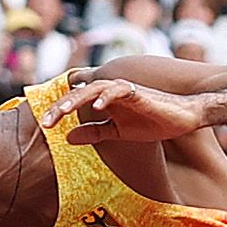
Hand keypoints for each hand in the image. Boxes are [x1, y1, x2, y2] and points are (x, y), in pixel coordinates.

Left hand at [49, 79, 201, 145]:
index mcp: (103, 100)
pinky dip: (107, 97)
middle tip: (45, 123)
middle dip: (60, 107)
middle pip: (78, 94)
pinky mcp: (137, 92)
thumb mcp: (117, 133)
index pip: (75, 101)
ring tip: (62, 112)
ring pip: (93, 89)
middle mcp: (109, 91)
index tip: (44, 125)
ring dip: (77, 99)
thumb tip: (68, 137)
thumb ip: (94, 132)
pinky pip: (118, 91)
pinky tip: (97, 108)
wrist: (182, 118)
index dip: (58, 111)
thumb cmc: (152, 122)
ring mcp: (123, 89)